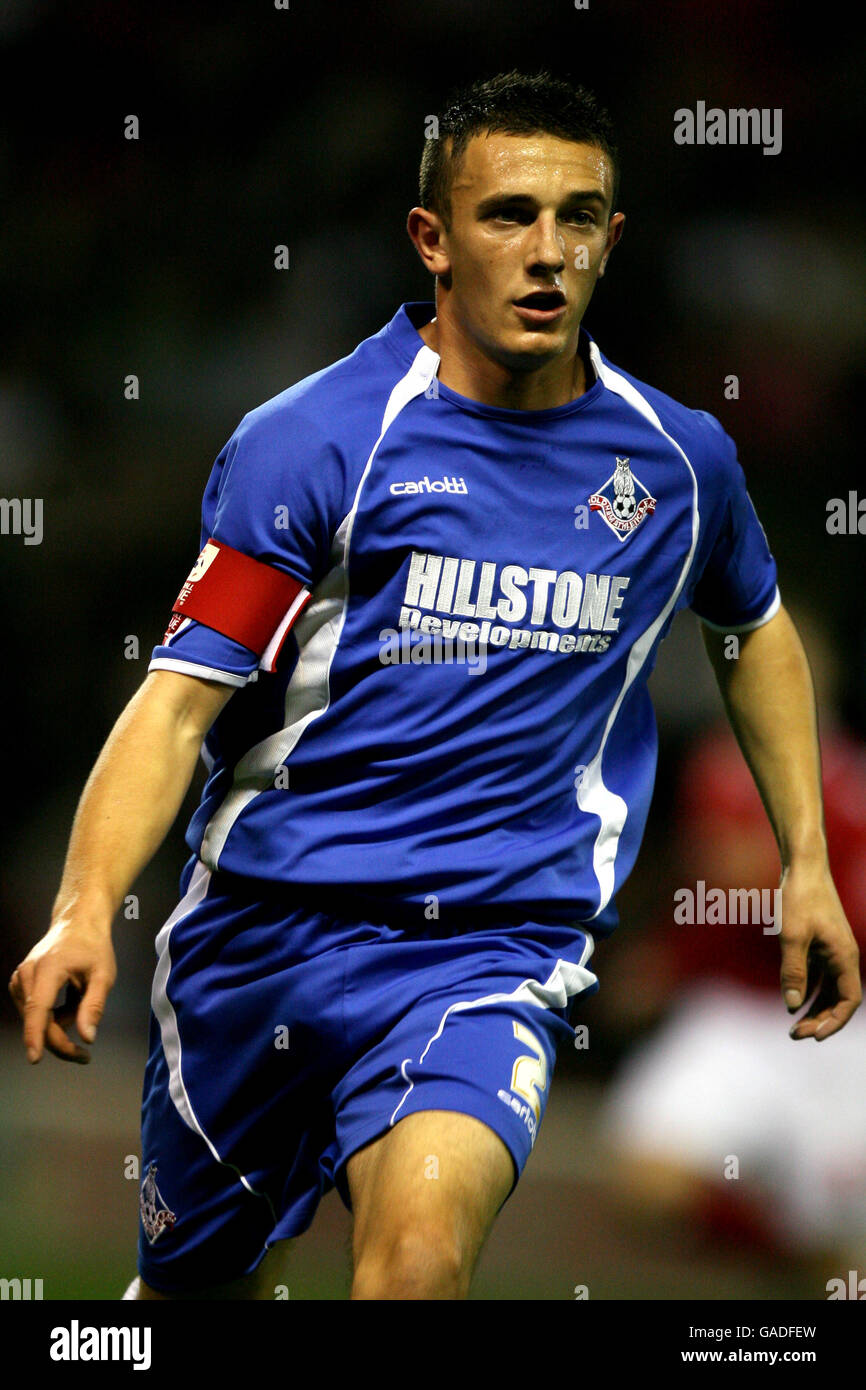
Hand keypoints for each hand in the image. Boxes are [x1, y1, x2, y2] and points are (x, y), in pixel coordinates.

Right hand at [8, 918, 116, 1063]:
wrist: (76, 924)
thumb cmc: (93, 947)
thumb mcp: (104, 975)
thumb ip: (94, 1007)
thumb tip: (87, 1038)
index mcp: (49, 968)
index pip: (38, 1008)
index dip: (36, 1035)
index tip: (35, 1058)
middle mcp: (27, 974)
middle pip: (38, 1020)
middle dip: (60, 1041)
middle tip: (84, 1056)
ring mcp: (20, 979)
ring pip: (36, 1019)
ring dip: (59, 1023)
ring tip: (82, 1001)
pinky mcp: (19, 984)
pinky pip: (34, 1012)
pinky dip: (52, 1015)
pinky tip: (70, 999)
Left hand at [778, 862, 861, 1039]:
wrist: (803, 866)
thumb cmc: (799, 898)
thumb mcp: (792, 936)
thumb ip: (793, 972)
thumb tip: (792, 1007)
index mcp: (844, 956)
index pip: (849, 1000)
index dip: (835, 1021)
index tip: (814, 1036)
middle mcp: (843, 956)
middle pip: (838, 999)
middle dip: (820, 1019)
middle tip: (795, 1034)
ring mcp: (832, 951)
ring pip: (829, 990)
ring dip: (814, 1008)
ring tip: (794, 1027)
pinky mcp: (821, 944)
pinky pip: (819, 976)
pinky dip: (809, 990)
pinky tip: (793, 1001)